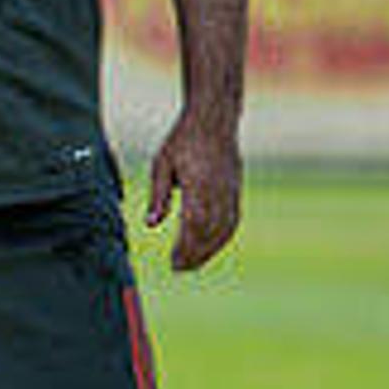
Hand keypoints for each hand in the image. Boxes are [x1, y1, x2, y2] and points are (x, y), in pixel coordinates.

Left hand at [146, 115, 240, 271]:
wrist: (214, 120)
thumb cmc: (183, 140)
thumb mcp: (162, 164)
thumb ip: (158, 196)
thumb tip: (151, 225)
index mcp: (199, 185)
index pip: (194, 224)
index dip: (186, 247)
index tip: (173, 262)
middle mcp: (220, 191)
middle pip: (210, 232)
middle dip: (195, 254)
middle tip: (178, 269)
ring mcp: (231, 191)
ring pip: (225, 229)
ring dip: (209, 250)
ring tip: (192, 264)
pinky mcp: (236, 190)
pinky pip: (233, 220)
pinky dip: (222, 237)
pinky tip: (210, 246)